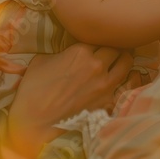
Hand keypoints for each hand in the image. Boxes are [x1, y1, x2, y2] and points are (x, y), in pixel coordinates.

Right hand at [8, 45, 133, 158]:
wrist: (36, 121)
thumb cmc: (33, 90)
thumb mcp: (41, 60)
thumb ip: (61, 52)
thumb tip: (68, 54)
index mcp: (80, 51)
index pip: (99, 37)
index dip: (98, 40)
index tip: (97, 43)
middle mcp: (96, 65)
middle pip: (117, 47)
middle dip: (114, 47)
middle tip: (111, 50)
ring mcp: (105, 84)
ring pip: (126, 63)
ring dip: (123, 60)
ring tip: (119, 61)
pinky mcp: (108, 101)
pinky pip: (124, 85)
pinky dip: (125, 80)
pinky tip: (122, 80)